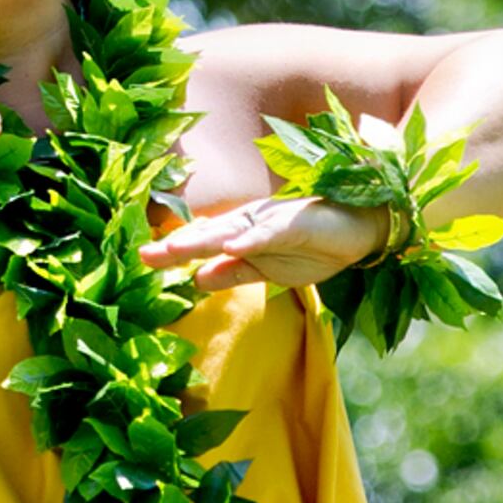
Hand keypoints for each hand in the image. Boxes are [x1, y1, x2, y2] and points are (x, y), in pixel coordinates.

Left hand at [138, 196, 394, 292]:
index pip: (203, 244)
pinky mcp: (296, 225)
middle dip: (177, 245)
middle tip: (145, 256)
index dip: (174, 252)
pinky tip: (233, 245)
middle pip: (208, 235)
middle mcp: (251, 223)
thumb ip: (234, 273)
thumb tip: (197, 279)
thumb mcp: (268, 270)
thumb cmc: (313, 245)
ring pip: (232, 230)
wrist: (359, 230)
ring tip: (176, 249)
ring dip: (204, 238)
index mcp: (242, 234)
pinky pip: (270, 233)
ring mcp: (272, 222)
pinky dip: (251, 238)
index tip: (143, 261)